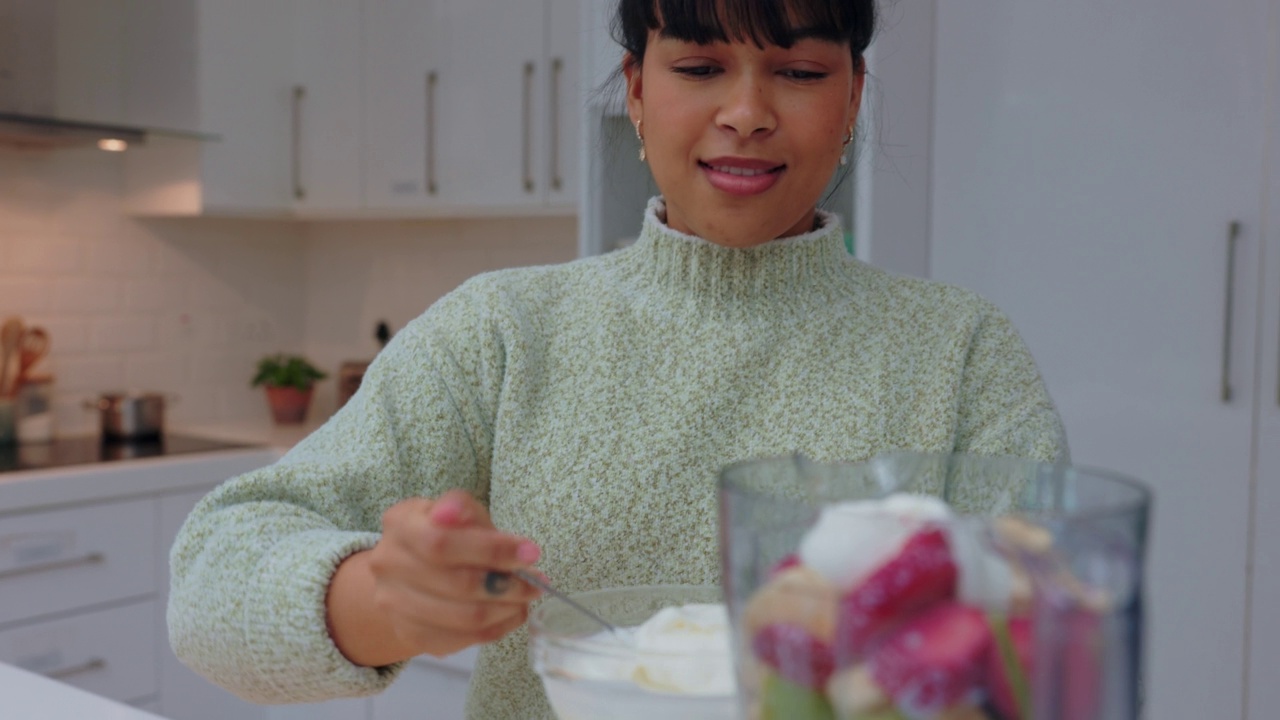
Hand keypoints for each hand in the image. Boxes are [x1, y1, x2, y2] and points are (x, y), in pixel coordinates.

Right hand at [327, 490, 542, 664]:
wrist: (405, 573)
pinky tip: (510, 612)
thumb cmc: (442, 533)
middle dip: (508, 584)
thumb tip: (461, 517)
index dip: (492, 550)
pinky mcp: (412, 635)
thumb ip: (463, 509)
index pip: (443, 542)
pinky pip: (464, 640)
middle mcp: (388, 566)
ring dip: (507, 608)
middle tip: (536, 581)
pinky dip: (497, 628)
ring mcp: (396, 605)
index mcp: (400, 525)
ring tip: (526, 597)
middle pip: (457, 584)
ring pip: (465, 618)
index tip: (531, 553)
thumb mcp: (454, 510)